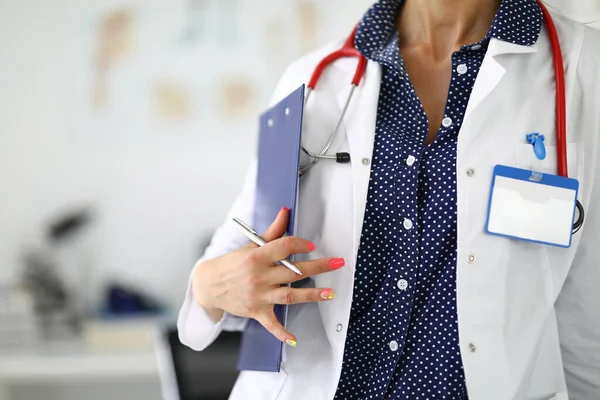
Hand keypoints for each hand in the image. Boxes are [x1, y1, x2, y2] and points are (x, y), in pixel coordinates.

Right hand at [191, 207, 344, 346]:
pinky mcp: (256, 311)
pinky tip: (294, 339)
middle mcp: (258, 276)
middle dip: (318, 267)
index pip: (284, 247)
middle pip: (293, 271)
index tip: (311, 245)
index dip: (300, 244)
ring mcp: (258, 295)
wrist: (209, 284)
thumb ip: (272, 232)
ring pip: (290, 295)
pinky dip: (281, 333)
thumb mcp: (250, 245)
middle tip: (338, 263)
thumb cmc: (233, 263)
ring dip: (312, 295)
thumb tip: (286, 212)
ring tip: (331, 293)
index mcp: (257, 257)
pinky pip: (271, 324)